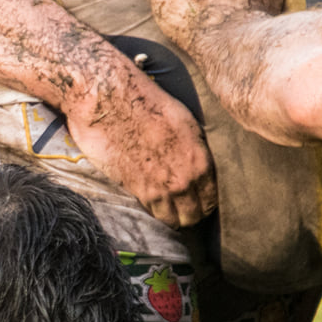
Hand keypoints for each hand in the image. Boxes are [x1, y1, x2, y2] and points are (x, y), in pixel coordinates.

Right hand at [63, 67, 218, 227]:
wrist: (109, 101)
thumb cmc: (146, 103)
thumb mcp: (185, 121)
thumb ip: (196, 149)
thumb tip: (199, 164)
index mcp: (200, 161)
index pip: (212, 200)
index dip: (206, 201)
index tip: (199, 198)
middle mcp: (183, 180)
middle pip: (194, 216)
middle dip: (192, 212)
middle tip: (185, 206)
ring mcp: (158, 189)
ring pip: (173, 220)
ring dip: (172, 215)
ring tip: (169, 206)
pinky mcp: (135, 190)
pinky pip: (151, 212)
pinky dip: (152, 209)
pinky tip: (152, 199)